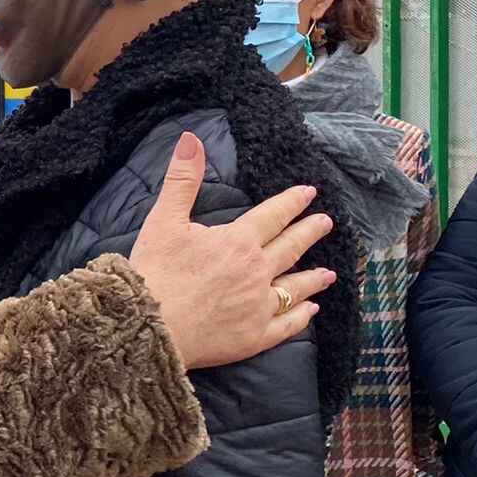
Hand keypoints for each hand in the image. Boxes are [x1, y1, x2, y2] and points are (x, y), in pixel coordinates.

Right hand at [131, 132, 337, 368]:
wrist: (147, 326)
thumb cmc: (154, 272)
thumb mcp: (163, 219)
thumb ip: (182, 179)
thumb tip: (191, 139)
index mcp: (238, 242)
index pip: (273, 216)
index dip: (292, 202)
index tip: (310, 193)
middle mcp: (257, 272)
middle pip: (291, 248)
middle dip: (310, 232)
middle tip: (326, 223)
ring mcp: (259, 307)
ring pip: (295, 287)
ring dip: (313, 277)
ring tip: (329, 272)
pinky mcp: (254, 336)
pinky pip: (286, 324)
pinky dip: (301, 315)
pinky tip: (311, 309)